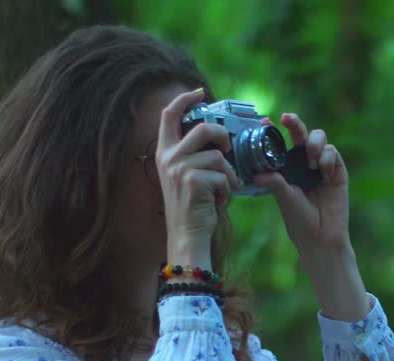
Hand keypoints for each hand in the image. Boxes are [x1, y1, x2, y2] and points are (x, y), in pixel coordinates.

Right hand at [155, 88, 241, 268]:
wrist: (187, 234)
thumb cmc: (194, 206)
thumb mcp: (188, 175)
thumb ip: (196, 155)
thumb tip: (221, 135)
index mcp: (165, 153)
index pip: (169, 116)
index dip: (184, 99)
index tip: (198, 92)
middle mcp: (169, 157)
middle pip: (203, 127)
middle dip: (222, 136)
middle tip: (228, 149)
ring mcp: (180, 168)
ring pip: (218, 155)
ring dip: (228, 174)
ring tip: (224, 189)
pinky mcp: (194, 180)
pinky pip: (223, 175)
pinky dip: (228, 189)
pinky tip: (219, 201)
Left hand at [252, 113, 350, 253]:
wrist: (320, 236)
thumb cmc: (299, 219)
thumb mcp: (284, 198)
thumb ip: (274, 182)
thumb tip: (256, 175)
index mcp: (287, 167)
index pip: (280, 143)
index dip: (274, 131)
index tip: (265, 121)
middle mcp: (304, 163)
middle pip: (301, 134)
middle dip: (295, 123)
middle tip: (287, 119)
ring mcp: (322, 166)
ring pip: (319, 138)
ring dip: (314, 143)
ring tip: (311, 160)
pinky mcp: (338, 171)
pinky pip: (333, 152)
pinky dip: (327, 157)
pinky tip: (323, 171)